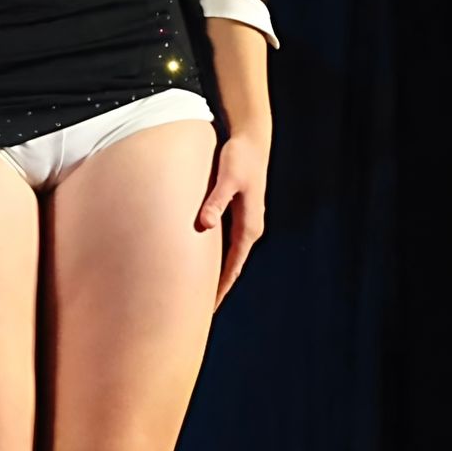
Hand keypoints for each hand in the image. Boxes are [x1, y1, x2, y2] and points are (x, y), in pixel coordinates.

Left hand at [196, 125, 268, 310]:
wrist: (252, 140)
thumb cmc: (239, 157)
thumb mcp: (226, 178)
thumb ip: (216, 201)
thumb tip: (205, 225)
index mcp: (249, 225)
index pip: (233, 265)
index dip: (221, 287)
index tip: (209, 308)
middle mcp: (250, 227)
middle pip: (232, 265)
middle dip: (218, 286)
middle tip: (199, 309)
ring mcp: (245, 221)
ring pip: (230, 255)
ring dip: (218, 272)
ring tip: (200, 291)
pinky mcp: (239, 212)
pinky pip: (228, 242)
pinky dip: (217, 256)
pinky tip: (204, 260)